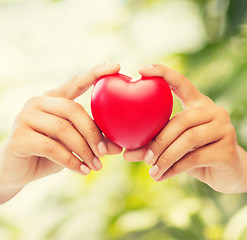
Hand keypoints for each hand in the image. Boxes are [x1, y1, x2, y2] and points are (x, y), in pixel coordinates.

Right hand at [0, 63, 121, 190]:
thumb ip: (93, 142)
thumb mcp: (74, 145)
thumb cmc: (50, 153)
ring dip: (84, 150)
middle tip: (105, 152)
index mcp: (54, 99)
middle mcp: (38, 102)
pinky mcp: (19, 137)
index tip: (116, 66)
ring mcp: (26, 117)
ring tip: (96, 166)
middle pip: (73, 110)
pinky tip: (82, 171)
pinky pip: (52, 148)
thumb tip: (117, 147)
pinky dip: (71, 161)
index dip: (95, 73)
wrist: (18, 171)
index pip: (76, 82)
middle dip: (93, 133)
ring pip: (64, 129)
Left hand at [124, 64, 246, 192]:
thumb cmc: (196, 154)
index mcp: (198, 104)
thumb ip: (152, 146)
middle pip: (180, 120)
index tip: (141, 69)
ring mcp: (223, 128)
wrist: (228, 172)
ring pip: (187, 139)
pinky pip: (194, 158)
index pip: (181, 82)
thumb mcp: (173, 147)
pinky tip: (162, 176)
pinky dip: (174, 169)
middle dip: (158, 141)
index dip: (162, 73)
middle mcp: (213, 111)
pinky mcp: (227, 149)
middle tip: (145, 157)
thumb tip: (125, 154)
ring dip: (165, 157)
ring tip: (152, 171)